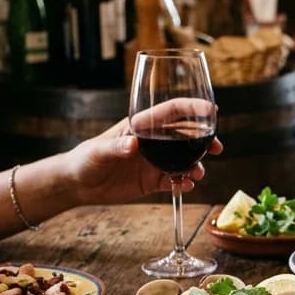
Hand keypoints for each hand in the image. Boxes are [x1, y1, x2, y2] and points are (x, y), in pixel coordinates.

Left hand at [63, 117, 224, 204]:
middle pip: (185, 136)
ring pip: (184, 160)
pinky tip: (185, 186)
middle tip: (217, 148)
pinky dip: (184, 183)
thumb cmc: (84, 160)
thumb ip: (115, 147)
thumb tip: (132, 144)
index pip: (171, 112)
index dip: (192, 108)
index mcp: (141, 126)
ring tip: (196, 175)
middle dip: (204, 140)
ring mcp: (154, 162)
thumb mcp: (98, 152)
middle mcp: (152, 142)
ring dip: (196, 165)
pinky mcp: (152, 181)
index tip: (211, 110)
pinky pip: (175, 180)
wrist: (77, 184)